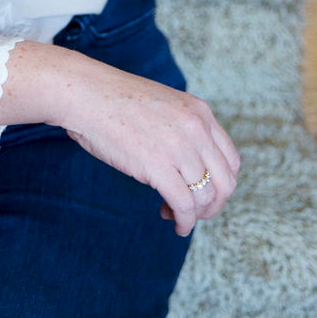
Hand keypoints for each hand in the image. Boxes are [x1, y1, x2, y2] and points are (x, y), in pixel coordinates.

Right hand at [60, 55, 239, 235]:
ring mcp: (179, 147)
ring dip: (195, 214)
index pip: (231, 160)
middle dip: (213, 204)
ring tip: (174, 214)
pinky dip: (183, 222)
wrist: (85, 94)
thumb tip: (191, 166)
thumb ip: (184, 129)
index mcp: (200, 112)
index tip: (203, 192)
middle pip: (225, 182)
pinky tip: (174, 224)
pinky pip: (184, 205)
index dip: (221, 183)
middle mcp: (196, 129)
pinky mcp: (158, 166)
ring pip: (205, 197)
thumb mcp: (164, 106)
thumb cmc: (115, 100)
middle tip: (195, 211)